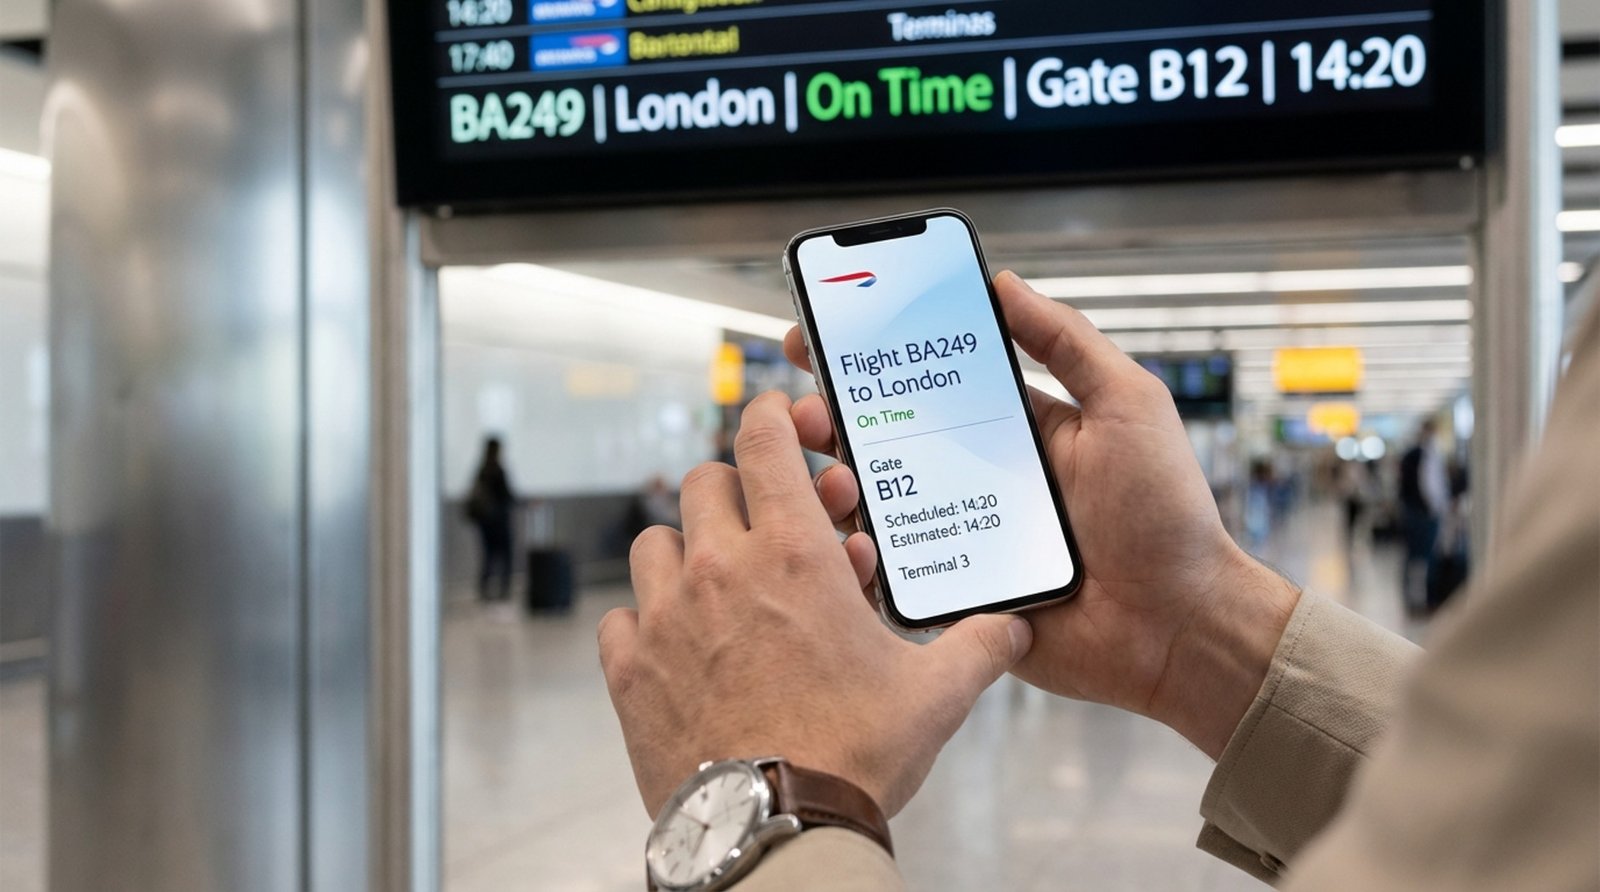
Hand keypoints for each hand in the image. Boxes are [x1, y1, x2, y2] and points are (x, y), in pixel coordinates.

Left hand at [598, 392, 1033, 817]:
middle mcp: (721, 570)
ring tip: (719, 586)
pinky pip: (620, 617)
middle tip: (766, 524)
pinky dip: (645, 621)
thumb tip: (1015, 629)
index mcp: (794, 555)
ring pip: (655, 542)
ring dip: (686, 551)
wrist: (778, 828)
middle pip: (704, 482)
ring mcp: (666, 617)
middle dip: (737, 491)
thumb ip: (979, 646)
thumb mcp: (935, 694)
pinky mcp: (630, 670)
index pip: (764, 442)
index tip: (779, 417)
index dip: (772, 417)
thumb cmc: (854, 754)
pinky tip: (677, 646)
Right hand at [784, 271, 1298, 758]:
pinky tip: (847, 539)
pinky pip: (893, 574)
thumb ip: (1069, 342)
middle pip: (888, 439)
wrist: (1179, 626)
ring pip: (878, 505)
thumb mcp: (1128, 406)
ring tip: (829, 475)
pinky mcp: (957, 595)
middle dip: (835, 418)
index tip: (827, 330)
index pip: (932, 380)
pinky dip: (859, 557)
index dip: (879, 356)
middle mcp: (981, 479)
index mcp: (1016, 430)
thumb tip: (1004, 282)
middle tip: (804, 409)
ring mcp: (964, 537)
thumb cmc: (1167, 516)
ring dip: (837, 483)